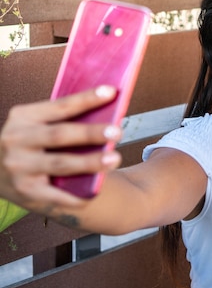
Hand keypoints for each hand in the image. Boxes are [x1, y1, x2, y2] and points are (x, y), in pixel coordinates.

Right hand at [0, 86, 121, 211]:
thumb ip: (64, 119)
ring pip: (60, 164)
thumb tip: (108, 114)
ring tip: (114, 158)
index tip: (111, 92)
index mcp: (23, 117)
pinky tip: (96, 191)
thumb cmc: (31, 142)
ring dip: (90, 162)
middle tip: (117, 132)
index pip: (60, 106)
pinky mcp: (25, 192)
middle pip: (60, 135)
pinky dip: (77, 195)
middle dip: (90, 133)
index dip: (86, 99)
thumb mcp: (36, 125)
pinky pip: (55, 195)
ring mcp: (19, 167)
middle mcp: (16, 140)